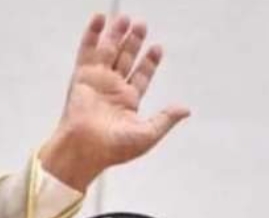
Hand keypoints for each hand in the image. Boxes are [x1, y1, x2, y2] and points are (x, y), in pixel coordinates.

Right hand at [39, 14, 189, 190]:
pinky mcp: (82, 77)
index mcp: (128, 103)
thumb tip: (186, 110)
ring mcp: (97, 82)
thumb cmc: (114, 148)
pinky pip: (87, 50)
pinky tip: (100, 18)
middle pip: (125, 59)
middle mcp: (113, 90)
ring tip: (126, 19)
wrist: (86, 148)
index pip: (141, 77)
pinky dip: (93, 34)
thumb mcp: (148, 134)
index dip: (149, 62)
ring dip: (117, 35)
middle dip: (134, 43)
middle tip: (142, 25)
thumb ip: (166, 119)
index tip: (157, 48)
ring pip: (109, 51)